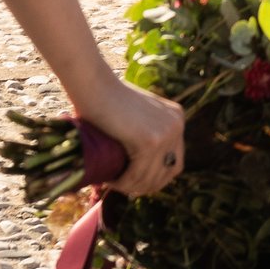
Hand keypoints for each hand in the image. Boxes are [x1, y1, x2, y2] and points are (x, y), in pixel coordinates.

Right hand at [71, 75, 185, 196]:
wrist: (93, 83)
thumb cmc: (105, 97)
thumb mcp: (136, 114)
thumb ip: (145, 131)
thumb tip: (141, 166)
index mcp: (176, 118)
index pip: (175, 160)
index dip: (156, 176)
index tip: (136, 181)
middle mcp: (176, 126)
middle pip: (169, 172)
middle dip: (146, 185)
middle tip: (123, 186)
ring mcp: (165, 134)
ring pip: (151, 177)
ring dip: (131, 186)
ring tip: (112, 183)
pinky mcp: (149, 142)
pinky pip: (138, 174)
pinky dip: (123, 182)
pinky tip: (110, 180)